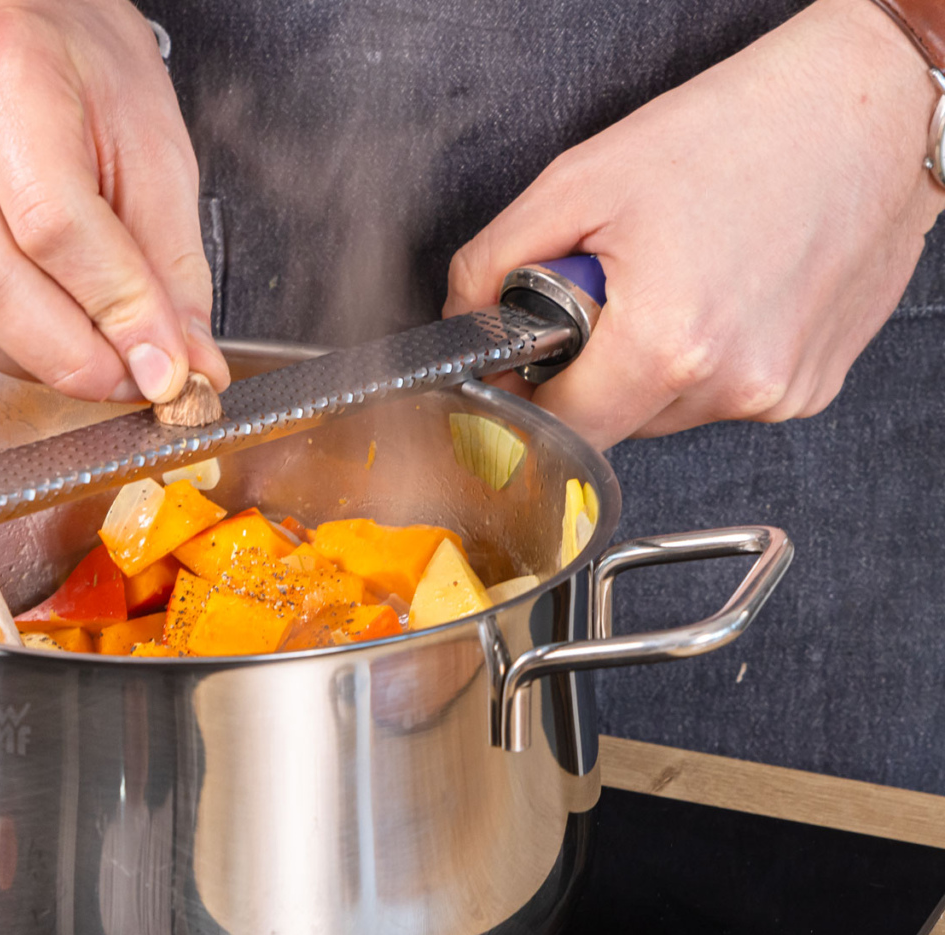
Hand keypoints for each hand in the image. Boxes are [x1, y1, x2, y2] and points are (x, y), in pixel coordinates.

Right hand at [0, 0, 228, 403]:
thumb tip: (181, 360)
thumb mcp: (153, 140)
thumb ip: (170, 261)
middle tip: (131, 379)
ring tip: (99, 359)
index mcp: (4, 68)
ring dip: (35, 360)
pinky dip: (0, 343)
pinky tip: (48, 332)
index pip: (53, 223)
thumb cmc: (74, 59)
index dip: (115, 310)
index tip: (165, 363)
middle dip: (70, 355)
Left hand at [445, 0, 944, 449]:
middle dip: (591, 369)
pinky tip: (726, 290)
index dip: (528, 396)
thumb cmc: (740, 130)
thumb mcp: (579, 182)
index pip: (558, 428)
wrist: (869, 108)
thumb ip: (493, 265)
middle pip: (614, 423)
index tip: (523, 363)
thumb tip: (462, 320)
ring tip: (679, 277)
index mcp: (667, 344)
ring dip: (650, 364)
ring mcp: (780, 394)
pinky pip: (723, 396)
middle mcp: (733, 385)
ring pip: (667, 412)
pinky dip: (707, 356)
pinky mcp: (811, 389)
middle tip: (614, 289)